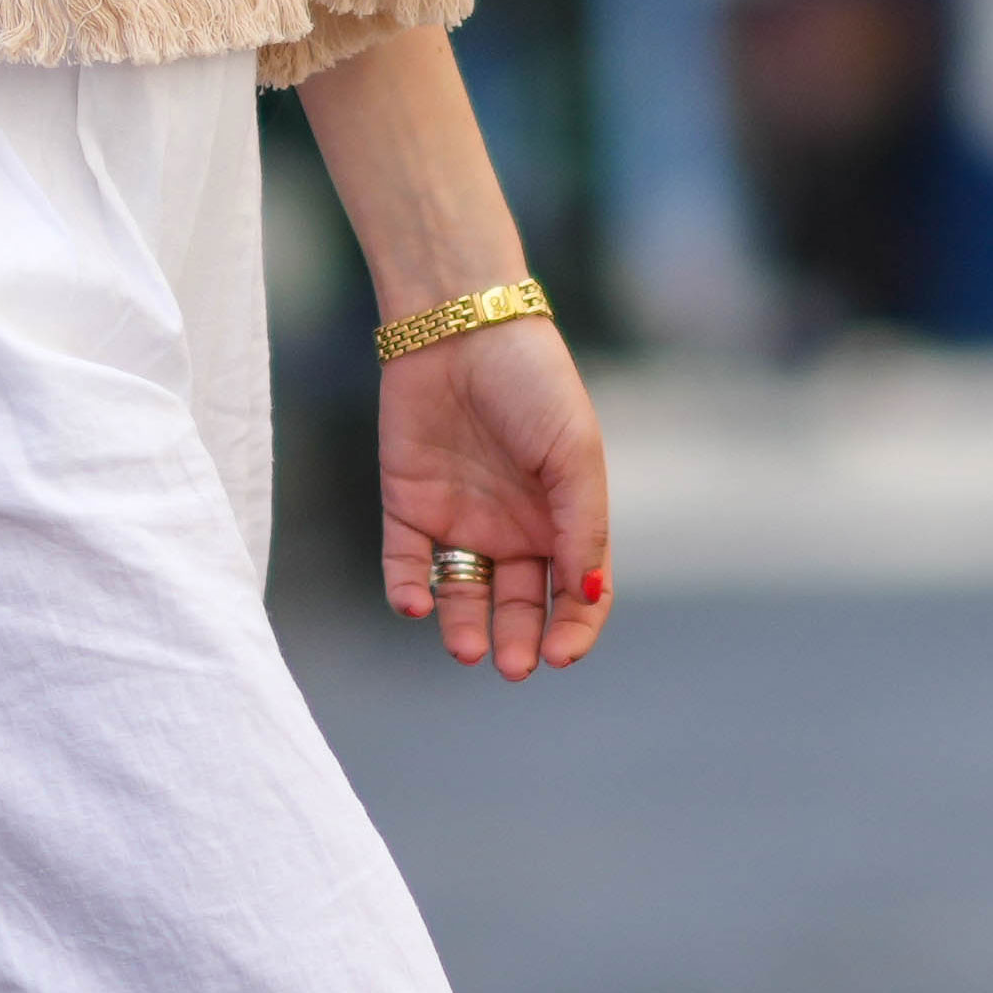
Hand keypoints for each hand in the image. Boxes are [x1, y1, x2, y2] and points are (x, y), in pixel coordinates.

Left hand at [372, 317, 609, 679]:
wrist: (461, 327)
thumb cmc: (534, 385)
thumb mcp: (575, 456)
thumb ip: (583, 529)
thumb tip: (586, 598)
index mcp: (562, 517)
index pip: (575, 593)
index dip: (574, 630)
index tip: (561, 655)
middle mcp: (513, 527)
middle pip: (518, 604)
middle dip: (517, 640)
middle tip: (512, 665)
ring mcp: (459, 519)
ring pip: (461, 594)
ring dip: (464, 627)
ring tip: (468, 648)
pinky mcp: (407, 506)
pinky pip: (406, 563)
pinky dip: (408, 590)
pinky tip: (417, 605)